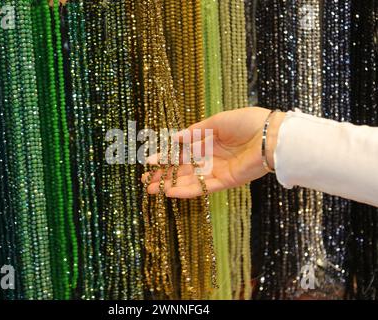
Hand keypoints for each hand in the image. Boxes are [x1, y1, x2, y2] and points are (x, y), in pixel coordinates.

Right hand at [141, 107, 285, 197]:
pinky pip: (203, 188)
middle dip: (163, 175)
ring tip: (150, 189)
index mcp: (208, 141)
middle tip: (145, 180)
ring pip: (188, 181)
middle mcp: (210, 157)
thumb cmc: (247, 122)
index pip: (182, 151)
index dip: (166, 157)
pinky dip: (186, 191)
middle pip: (182, 169)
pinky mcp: (225, 181)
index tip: (150, 160)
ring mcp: (217, 171)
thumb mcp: (217, 121)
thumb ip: (195, 132)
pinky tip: (169, 192)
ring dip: (169, 185)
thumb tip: (175, 138)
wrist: (271, 135)